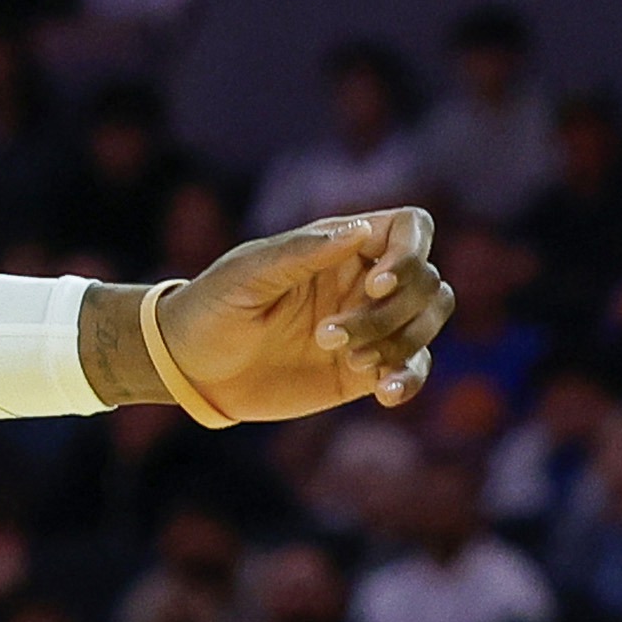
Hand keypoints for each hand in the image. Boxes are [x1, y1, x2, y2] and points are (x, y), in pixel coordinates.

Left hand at [160, 206, 450, 415]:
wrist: (193, 367)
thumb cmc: (214, 306)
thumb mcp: (248, 274)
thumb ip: (302, 252)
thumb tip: (361, 230)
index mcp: (339, 244)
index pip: (411, 228)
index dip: (410, 253)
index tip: (377, 283)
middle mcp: (363, 280)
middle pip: (426, 282)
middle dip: (389, 313)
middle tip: (326, 335)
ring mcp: (369, 325)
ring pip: (428, 322)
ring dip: (398, 343)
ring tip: (348, 361)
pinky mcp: (366, 369)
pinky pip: (413, 368)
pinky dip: (410, 379)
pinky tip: (384, 393)